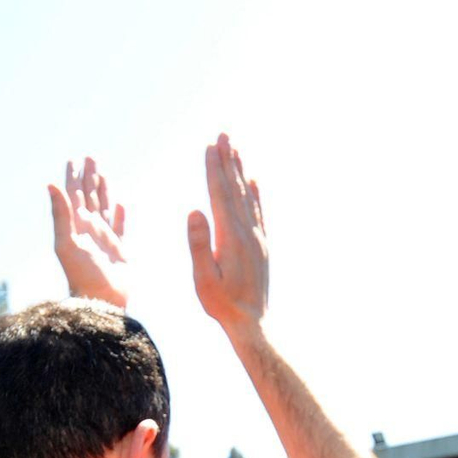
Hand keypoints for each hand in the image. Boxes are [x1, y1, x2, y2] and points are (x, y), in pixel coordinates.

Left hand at [48, 157, 127, 307]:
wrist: (101, 302)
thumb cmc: (82, 275)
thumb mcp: (67, 242)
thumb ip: (61, 214)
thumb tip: (51, 183)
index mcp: (75, 226)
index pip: (73, 195)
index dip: (73, 177)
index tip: (74, 159)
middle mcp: (89, 231)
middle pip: (89, 198)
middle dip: (90, 178)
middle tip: (91, 157)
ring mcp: (104, 240)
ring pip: (105, 208)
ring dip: (104, 191)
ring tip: (104, 174)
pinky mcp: (120, 251)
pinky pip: (120, 228)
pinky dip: (121, 215)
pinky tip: (121, 204)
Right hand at [187, 133, 266, 332]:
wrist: (252, 322)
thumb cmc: (222, 303)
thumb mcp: (204, 278)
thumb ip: (199, 244)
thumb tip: (195, 211)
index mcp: (231, 237)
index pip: (219, 195)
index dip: (213, 169)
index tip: (210, 146)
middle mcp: (248, 232)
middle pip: (235, 188)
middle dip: (228, 160)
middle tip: (224, 134)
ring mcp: (258, 237)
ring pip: (247, 196)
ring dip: (240, 171)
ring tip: (236, 148)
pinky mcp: (262, 245)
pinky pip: (258, 211)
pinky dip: (254, 193)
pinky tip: (252, 181)